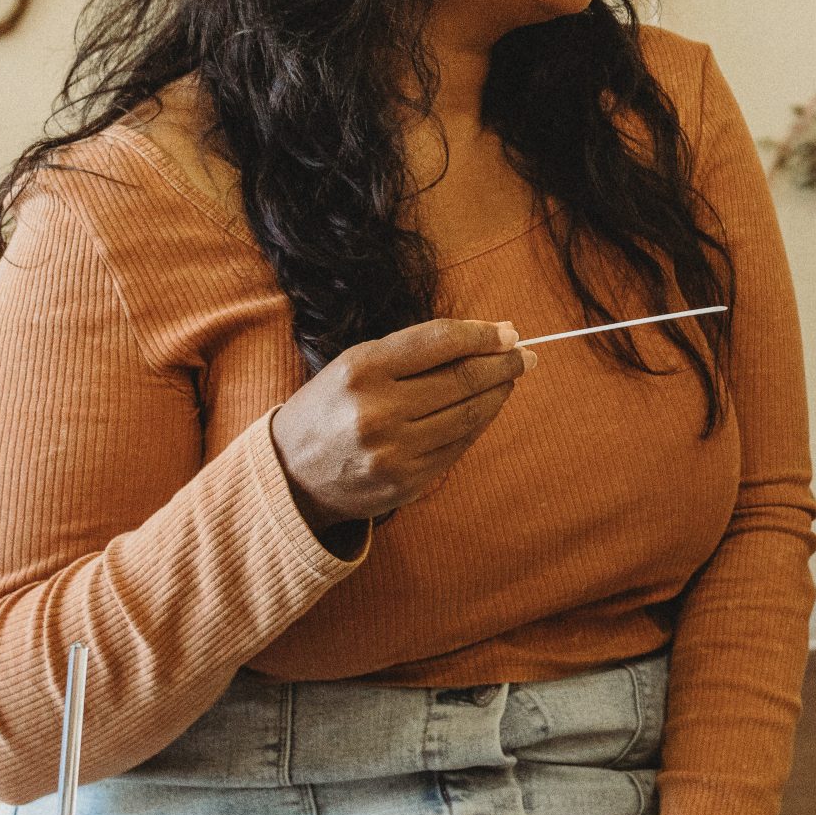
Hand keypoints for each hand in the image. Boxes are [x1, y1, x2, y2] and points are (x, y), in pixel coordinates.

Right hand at [270, 318, 534, 531]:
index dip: (483, 335)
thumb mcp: (357, 364)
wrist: (290, 475)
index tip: (509, 333)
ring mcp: (394, 451)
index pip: (440, 341)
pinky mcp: (408, 481)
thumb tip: (493, 335)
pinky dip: (480, 423)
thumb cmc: (331, 408)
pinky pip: (460, 445)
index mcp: (361, 369)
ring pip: (469, 413)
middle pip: (463, 378)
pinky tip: (487, 408)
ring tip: (510, 379)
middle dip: (503, 364)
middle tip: (525, 355)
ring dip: (499, 393)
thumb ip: (417, 350)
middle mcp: (377, 410)